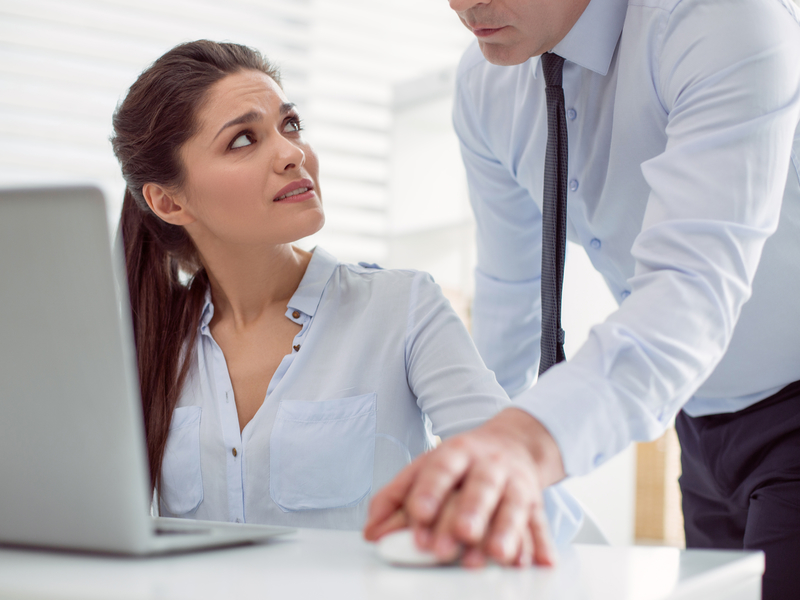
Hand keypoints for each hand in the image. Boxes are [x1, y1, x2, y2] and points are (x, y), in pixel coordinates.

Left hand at [363, 408, 565, 566]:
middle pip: (480, 488)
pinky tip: (539, 563)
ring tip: (496, 554)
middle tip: (453, 541)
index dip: (430, 492)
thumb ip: (395, 497)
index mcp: (457, 453)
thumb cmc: (462, 463)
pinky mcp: (536, 506)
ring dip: (505, 532)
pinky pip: (540, 526)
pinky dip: (540, 545)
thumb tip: (372, 532)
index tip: (418, 515)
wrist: (514, 442)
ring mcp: (515, 484)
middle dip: (468, 514)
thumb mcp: (425, 467)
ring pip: (513, 507)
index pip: (441, 469)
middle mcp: (489, 466)